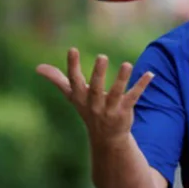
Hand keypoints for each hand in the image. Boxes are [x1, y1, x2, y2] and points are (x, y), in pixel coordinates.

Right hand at [35, 47, 152, 143]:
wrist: (106, 138)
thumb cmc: (88, 111)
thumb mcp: (73, 96)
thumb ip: (58, 80)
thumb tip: (38, 67)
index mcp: (80, 98)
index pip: (74, 81)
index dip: (73, 66)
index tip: (73, 49)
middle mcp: (94, 104)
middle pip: (96, 88)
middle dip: (98, 74)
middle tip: (102, 56)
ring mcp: (110, 109)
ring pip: (117, 93)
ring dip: (122, 79)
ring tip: (127, 64)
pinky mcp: (125, 112)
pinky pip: (134, 97)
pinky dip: (142, 85)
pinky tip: (150, 74)